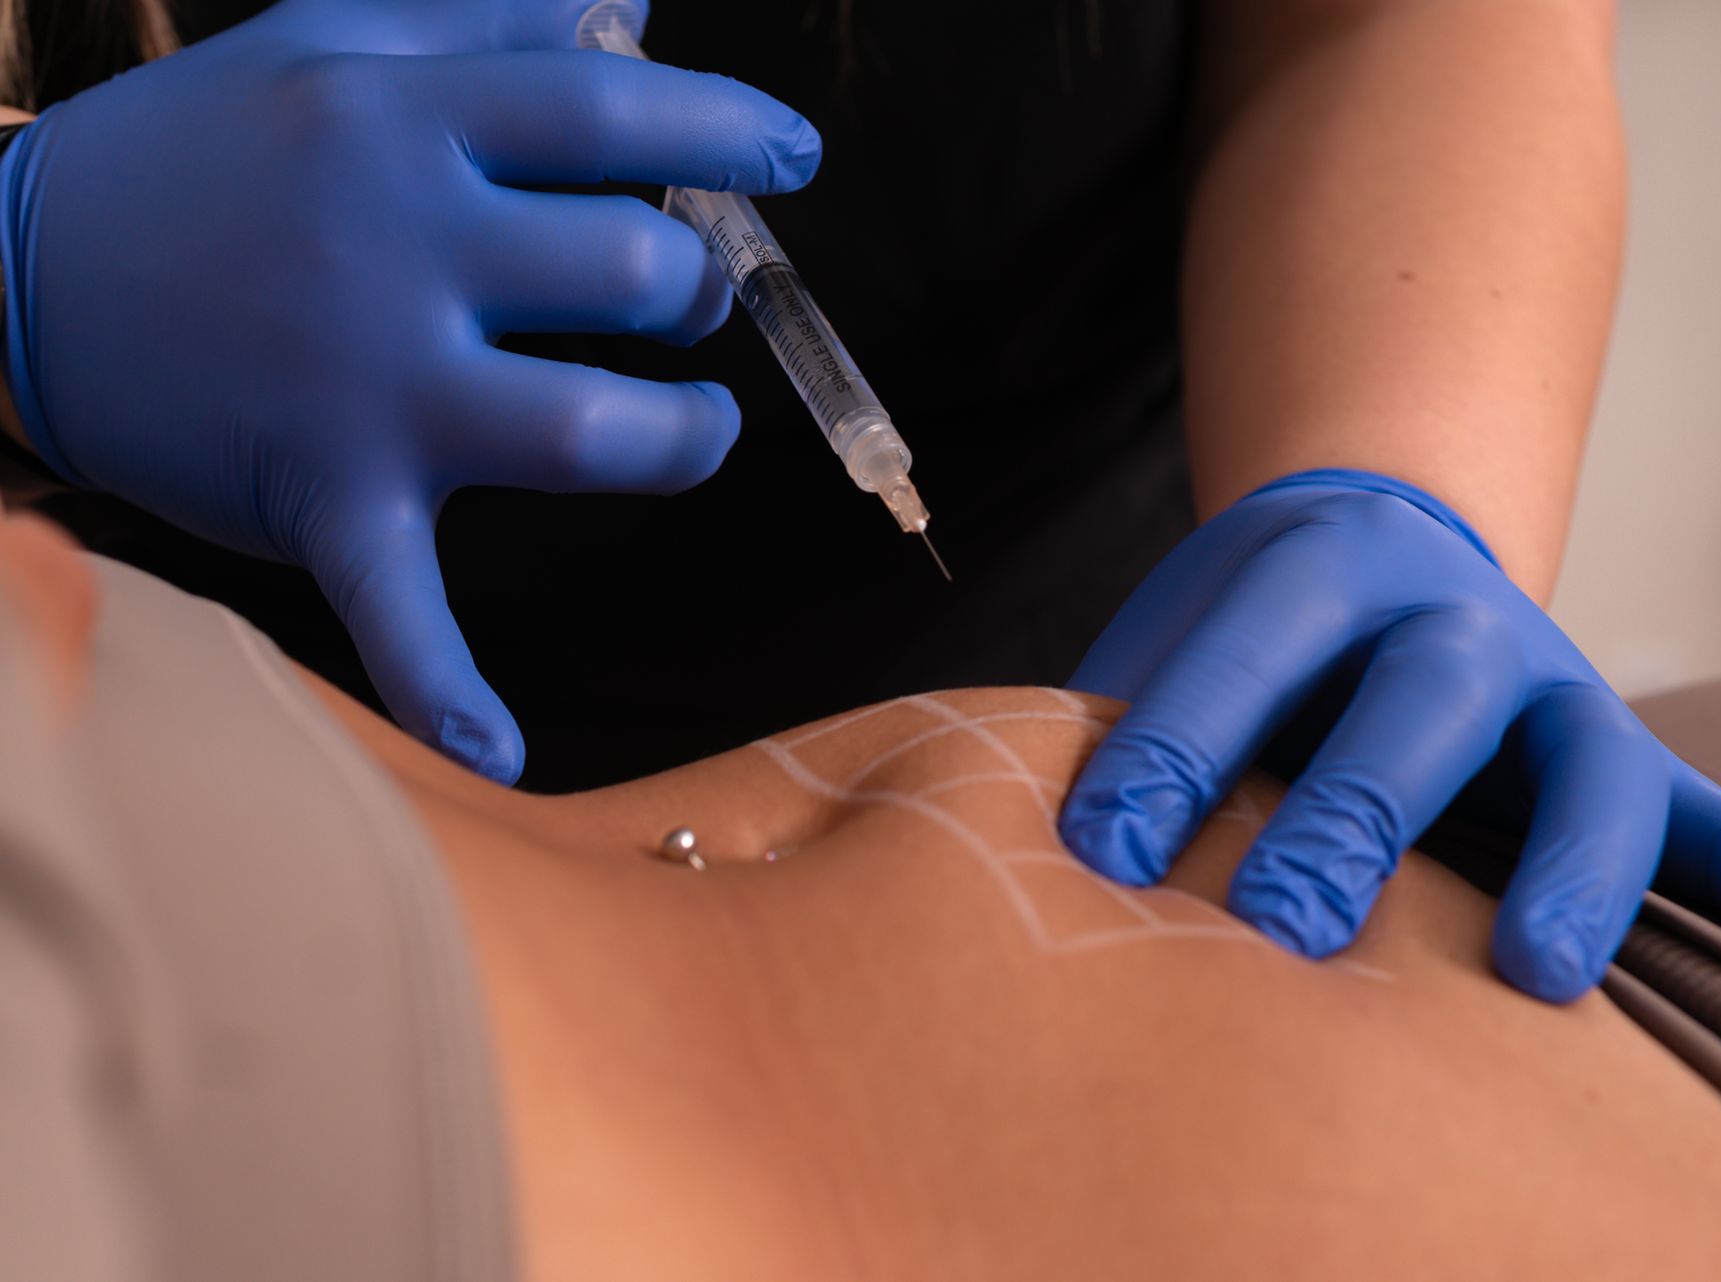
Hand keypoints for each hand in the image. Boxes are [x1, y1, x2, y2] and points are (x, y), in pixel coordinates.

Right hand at [0, 0, 819, 782]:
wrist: (5, 272)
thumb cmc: (194, 154)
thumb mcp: (326, 42)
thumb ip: (481, 18)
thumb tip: (628, 4)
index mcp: (402, 121)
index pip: (611, 110)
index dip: (727, 128)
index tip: (793, 153)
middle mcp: (395, 247)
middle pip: (630, 270)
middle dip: (696, 290)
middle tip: (682, 300)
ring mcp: (365, 384)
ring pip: (590, 432)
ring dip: (682, 439)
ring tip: (692, 427)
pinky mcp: (326, 497)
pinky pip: (399, 608)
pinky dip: (447, 686)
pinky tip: (500, 752)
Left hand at [1058, 468, 1720, 1000]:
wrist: (1367, 551)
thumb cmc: (1244, 632)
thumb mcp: (1173, 634)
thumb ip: (1114, 713)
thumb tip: (1012, 827)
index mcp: (1319, 567)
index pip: (1249, 645)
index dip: (1176, 739)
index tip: (1103, 850)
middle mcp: (1450, 618)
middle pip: (1416, 705)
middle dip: (1352, 812)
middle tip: (1282, 925)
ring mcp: (1546, 681)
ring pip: (1584, 760)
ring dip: (1574, 861)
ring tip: (1543, 971)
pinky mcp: (1613, 744)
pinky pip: (1704, 812)